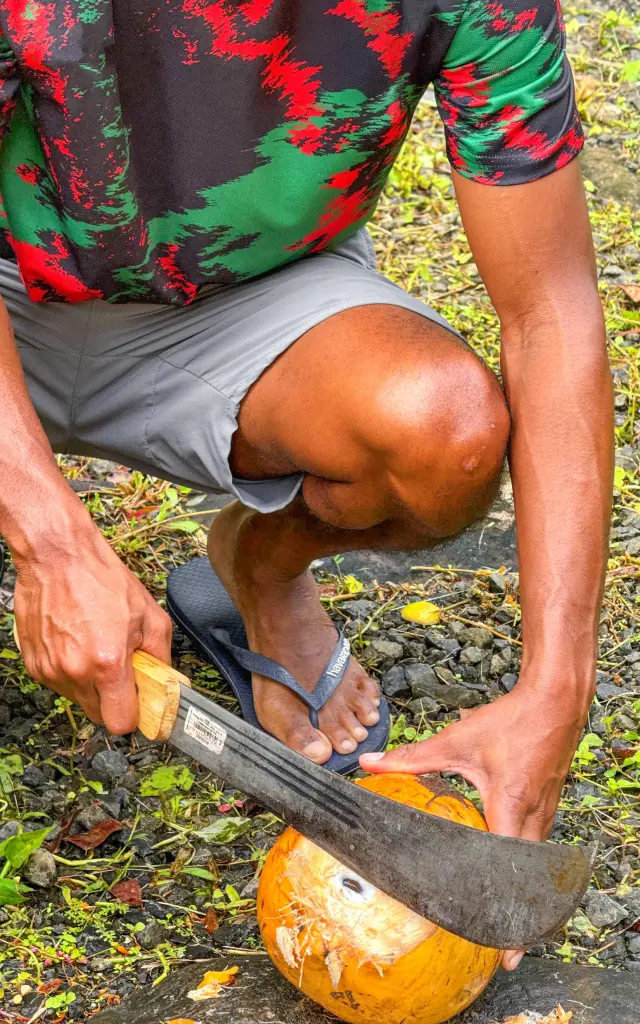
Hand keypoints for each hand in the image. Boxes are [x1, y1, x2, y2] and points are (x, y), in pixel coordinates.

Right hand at [13, 517, 171, 734]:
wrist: (58, 558)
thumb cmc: (102, 580)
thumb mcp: (150, 615)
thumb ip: (161, 656)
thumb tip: (167, 681)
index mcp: (108, 663)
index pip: (121, 722)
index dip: (133, 716)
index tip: (138, 704)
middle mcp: (75, 672)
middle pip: (98, 715)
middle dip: (113, 700)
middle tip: (120, 672)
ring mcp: (50, 670)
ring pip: (78, 699)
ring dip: (90, 684)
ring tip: (96, 648)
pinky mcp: (34, 664)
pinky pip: (58, 683)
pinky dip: (70, 671)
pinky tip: (77, 643)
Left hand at [360, 683, 587, 970]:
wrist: (555, 702)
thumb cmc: (510, 721)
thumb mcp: (457, 740)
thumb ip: (414, 757)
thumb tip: (371, 762)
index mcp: (511, 805)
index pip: (507, 868)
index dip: (503, 908)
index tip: (502, 946)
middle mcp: (534, 817)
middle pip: (526, 880)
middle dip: (515, 914)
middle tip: (499, 947)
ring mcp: (546, 815)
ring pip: (535, 867)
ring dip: (521, 892)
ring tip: (501, 919)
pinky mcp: (548, 809)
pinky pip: (538, 850)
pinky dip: (526, 869)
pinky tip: (510, 877)